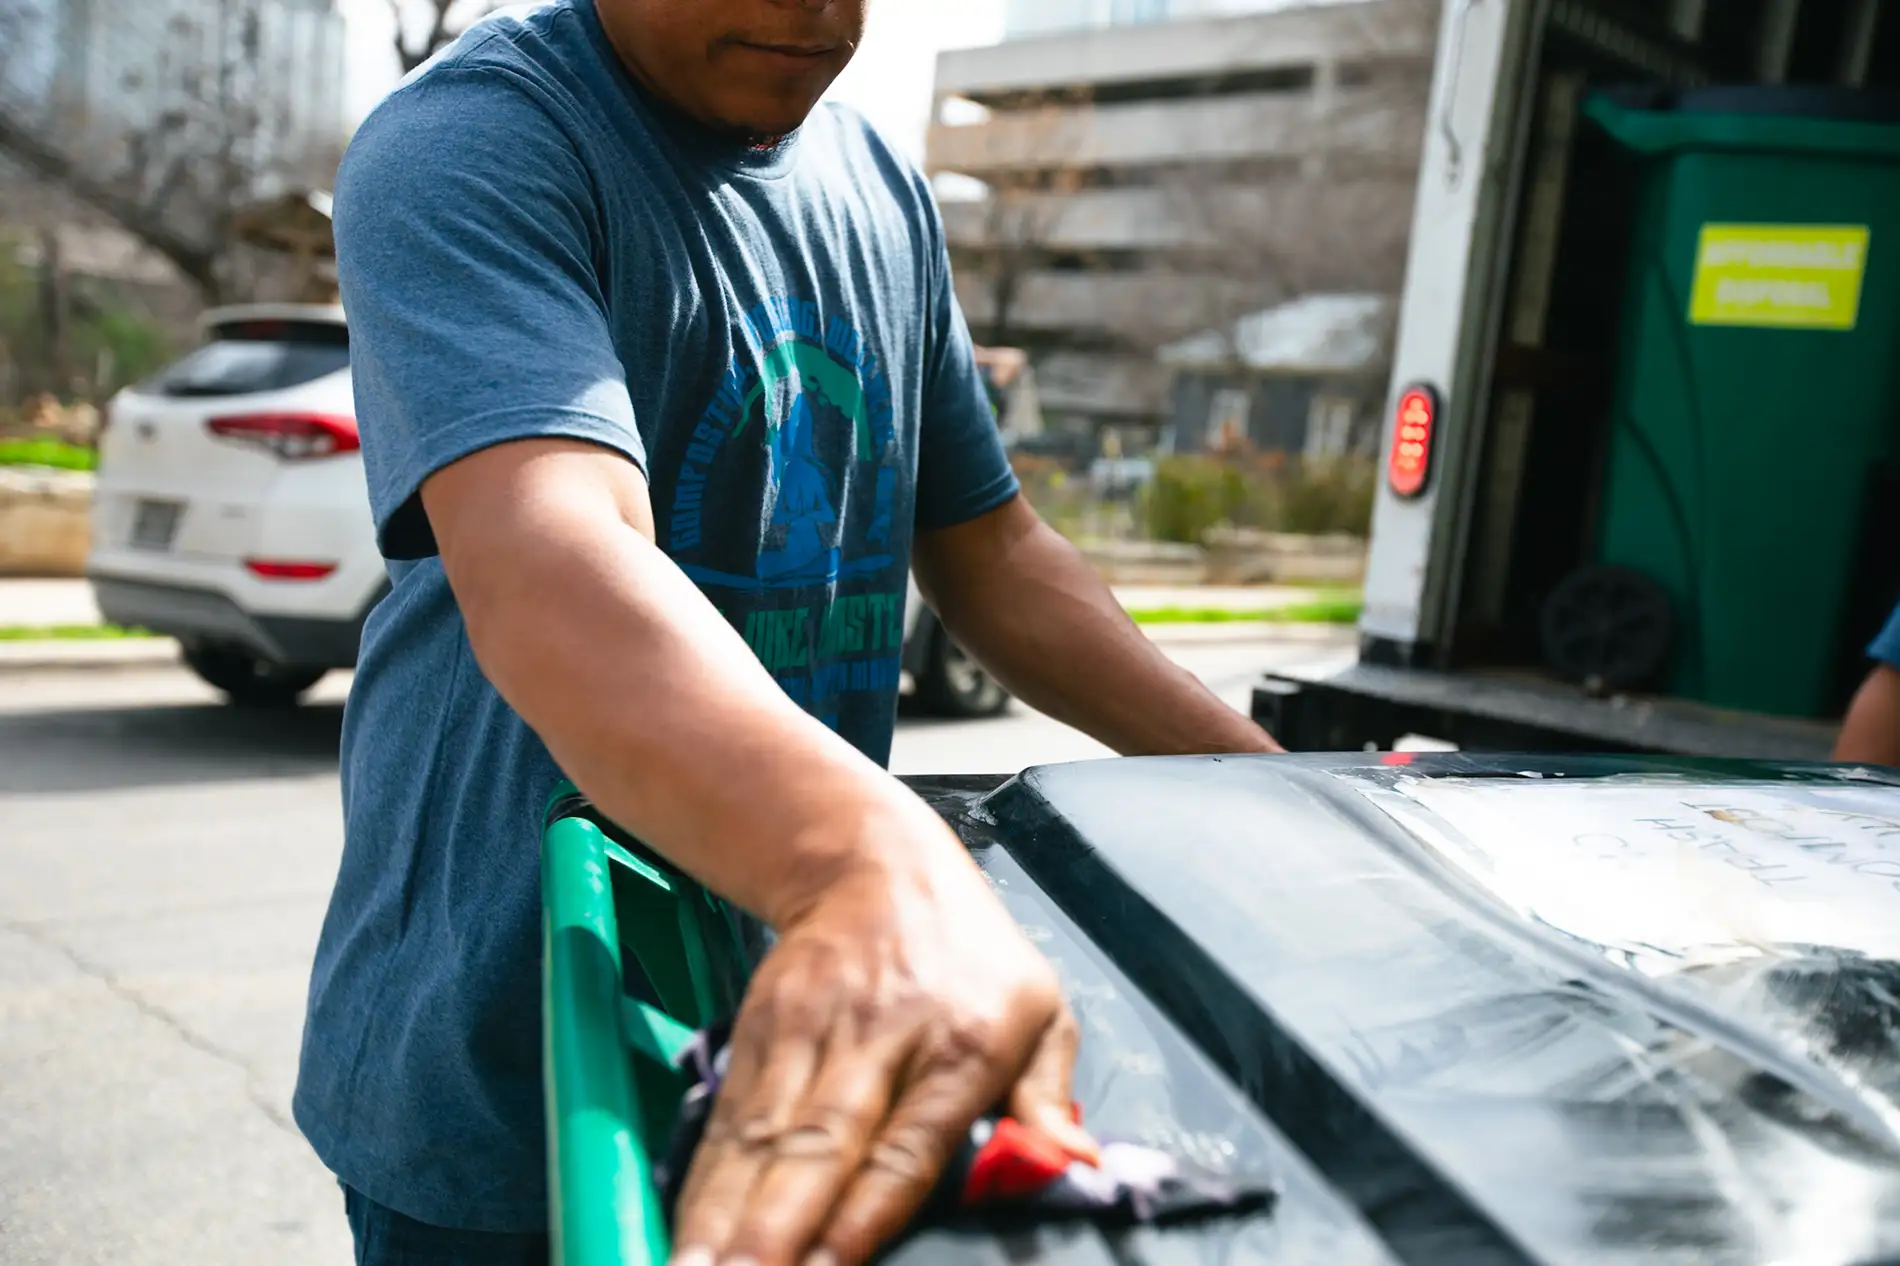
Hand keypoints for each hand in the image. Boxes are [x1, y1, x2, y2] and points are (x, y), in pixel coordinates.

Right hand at [669, 806, 1091, 1265]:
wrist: (876, 862)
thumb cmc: (971, 956)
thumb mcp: (1042, 1011)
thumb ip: (1049, 1100)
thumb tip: (1077, 1167)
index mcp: (963, 1048)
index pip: (908, 1148)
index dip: (863, 1214)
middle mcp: (878, 1043)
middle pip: (818, 1147)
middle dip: (774, 1228)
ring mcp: (809, 1037)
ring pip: (760, 1139)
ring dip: (723, 1216)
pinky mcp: (759, 1032)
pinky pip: (727, 1121)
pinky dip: (702, 1183)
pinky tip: (686, 1236)